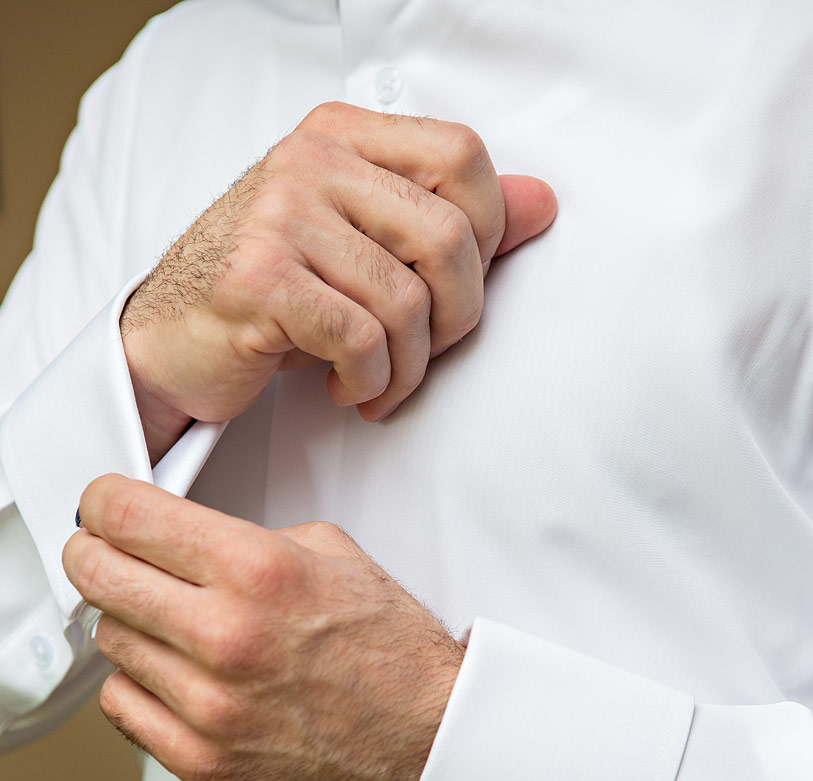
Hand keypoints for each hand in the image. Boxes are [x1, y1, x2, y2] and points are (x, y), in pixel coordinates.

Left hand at [62, 475, 464, 780]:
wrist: (427, 742)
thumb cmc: (392, 657)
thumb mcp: (333, 555)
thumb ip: (247, 537)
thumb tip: (180, 536)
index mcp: (258, 571)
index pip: (126, 517)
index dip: (102, 503)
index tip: (102, 507)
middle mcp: (226, 635)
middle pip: (95, 573)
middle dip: (94, 553)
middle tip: (107, 553)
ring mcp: (208, 704)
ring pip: (107, 640)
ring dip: (127, 623)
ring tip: (168, 624)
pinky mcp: (201, 760)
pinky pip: (120, 706)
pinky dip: (136, 683)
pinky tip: (170, 674)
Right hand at [122, 102, 556, 460]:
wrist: (169, 341)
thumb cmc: (268, 292)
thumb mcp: (361, 243)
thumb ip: (447, 217)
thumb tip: (542, 203)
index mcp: (342, 136)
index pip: (462, 156)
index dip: (488, 233)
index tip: (456, 287)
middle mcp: (311, 161)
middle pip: (448, 236)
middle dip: (456, 320)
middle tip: (425, 353)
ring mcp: (280, 215)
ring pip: (406, 301)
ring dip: (407, 368)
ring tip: (381, 383)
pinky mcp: (259, 280)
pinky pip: (360, 338)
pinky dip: (368, 381)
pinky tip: (346, 388)